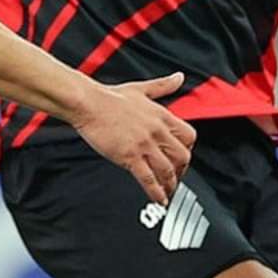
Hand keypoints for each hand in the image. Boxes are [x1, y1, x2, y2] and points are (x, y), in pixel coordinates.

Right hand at [71, 72, 195, 205]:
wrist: (89, 104)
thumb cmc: (111, 97)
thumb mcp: (142, 88)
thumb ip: (163, 85)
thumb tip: (179, 77)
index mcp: (162, 115)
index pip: (189, 136)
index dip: (188, 150)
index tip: (183, 158)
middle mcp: (157, 131)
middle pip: (182, 156)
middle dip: (182, 171)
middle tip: (176, 178)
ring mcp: (144, 145)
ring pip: (167, 170)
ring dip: (170, 185)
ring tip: (168, 193)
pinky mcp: (129, 156)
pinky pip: (148, 179)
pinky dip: (156, 192)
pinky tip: (158, 199)